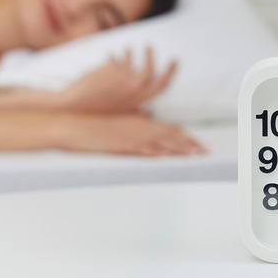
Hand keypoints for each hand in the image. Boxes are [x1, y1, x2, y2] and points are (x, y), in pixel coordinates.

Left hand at [64, 47, 176, 113]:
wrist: (78, 107)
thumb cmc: (101, 113)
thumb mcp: (124, 115)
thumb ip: (137, 111)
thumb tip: (148, 112)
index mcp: (141, 99)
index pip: (162, 83)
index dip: (170, 71)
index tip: (174, 60)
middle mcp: (135, 86)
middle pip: (149, 66)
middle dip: (150, 54)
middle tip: (149, 47)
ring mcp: (124, 76)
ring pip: (131, 57)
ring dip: (130, 51)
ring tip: (128, 48)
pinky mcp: (111, 67)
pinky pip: (115, 58)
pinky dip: (114, 56)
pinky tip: (112, 55)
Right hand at [66, 114, 205, 156]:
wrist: (72, 125)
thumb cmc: (93, 126)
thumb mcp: (118, 123)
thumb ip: (134, 124)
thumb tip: (147, 125)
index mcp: (139, 121)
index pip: (167, 128)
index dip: (185, 136)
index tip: (199, 144)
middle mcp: (138, 125)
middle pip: (169, 134)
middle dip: (188, 143)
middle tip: (205, 151)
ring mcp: (129, 135)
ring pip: (159, 141)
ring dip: (178, 148)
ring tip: (194, 154)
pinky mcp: (119, 144)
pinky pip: (140, 148)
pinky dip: (154, 152)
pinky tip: (165, 156)